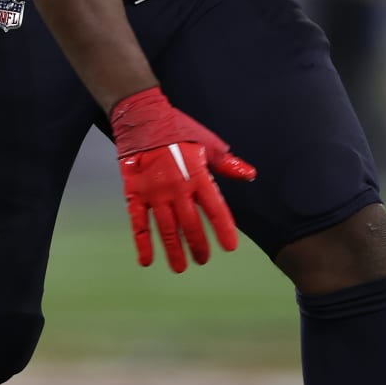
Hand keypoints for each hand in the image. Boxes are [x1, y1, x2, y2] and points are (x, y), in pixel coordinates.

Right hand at [109, 87, 255, 272]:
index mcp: (197, 174)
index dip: (223, 229)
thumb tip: (250, 175)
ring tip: (181, 267)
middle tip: (203, 260)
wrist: (141, 117)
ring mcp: (154, 192)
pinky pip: (138, 223)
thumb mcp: (206, 142)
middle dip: (198, 245)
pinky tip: (147, 260)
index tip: (229, 247)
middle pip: (190, 224)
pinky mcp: (134, 193)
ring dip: (174, 250)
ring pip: (166, 229)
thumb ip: (227, 163)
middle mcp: (177, 187)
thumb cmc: (177, 129)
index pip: (215, 208)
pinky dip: (143, 243)